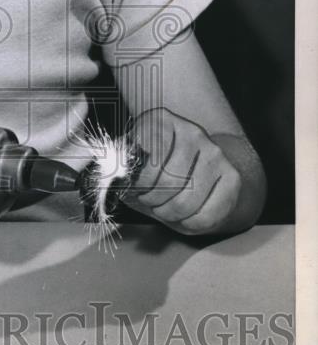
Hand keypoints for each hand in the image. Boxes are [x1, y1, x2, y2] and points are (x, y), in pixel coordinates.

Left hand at [122, 108, 243, 234]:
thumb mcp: (134, 164)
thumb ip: (121, 169)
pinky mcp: (232, 176)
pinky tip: (185, 216)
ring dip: (170, 213)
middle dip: (153, 200)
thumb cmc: (155, 170)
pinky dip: (191, 223)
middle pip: (168, 180)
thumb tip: (113, 181)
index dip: (139, 182)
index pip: (146, 157)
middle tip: (149, 201)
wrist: (198, 171)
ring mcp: (215, 152)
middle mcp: (191, 131)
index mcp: (160, 120)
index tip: (136, 188)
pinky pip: (207, 213)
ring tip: (164, 208)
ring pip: (187, 199)